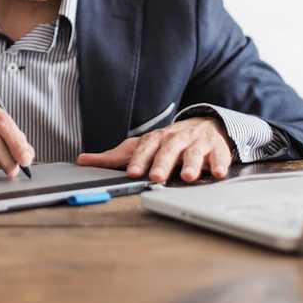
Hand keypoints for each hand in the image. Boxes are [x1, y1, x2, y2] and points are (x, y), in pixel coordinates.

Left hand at [76, 116, 233, 182]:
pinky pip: (220, 156)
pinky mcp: (217, 149)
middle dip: (163, 162)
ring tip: (189, 177)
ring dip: (192, 164)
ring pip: (194, 152)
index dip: (139, 159)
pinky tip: (218, 173)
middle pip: (169, 149)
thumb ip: (114, 156)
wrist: (204, 125)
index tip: (133, 172)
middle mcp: (176, 138)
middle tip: (157, 177)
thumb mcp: (142, 146)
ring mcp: (197, 143)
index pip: (145, 147)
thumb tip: (83, 160)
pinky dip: (220, 163)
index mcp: (156, 138)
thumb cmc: (168, 141)